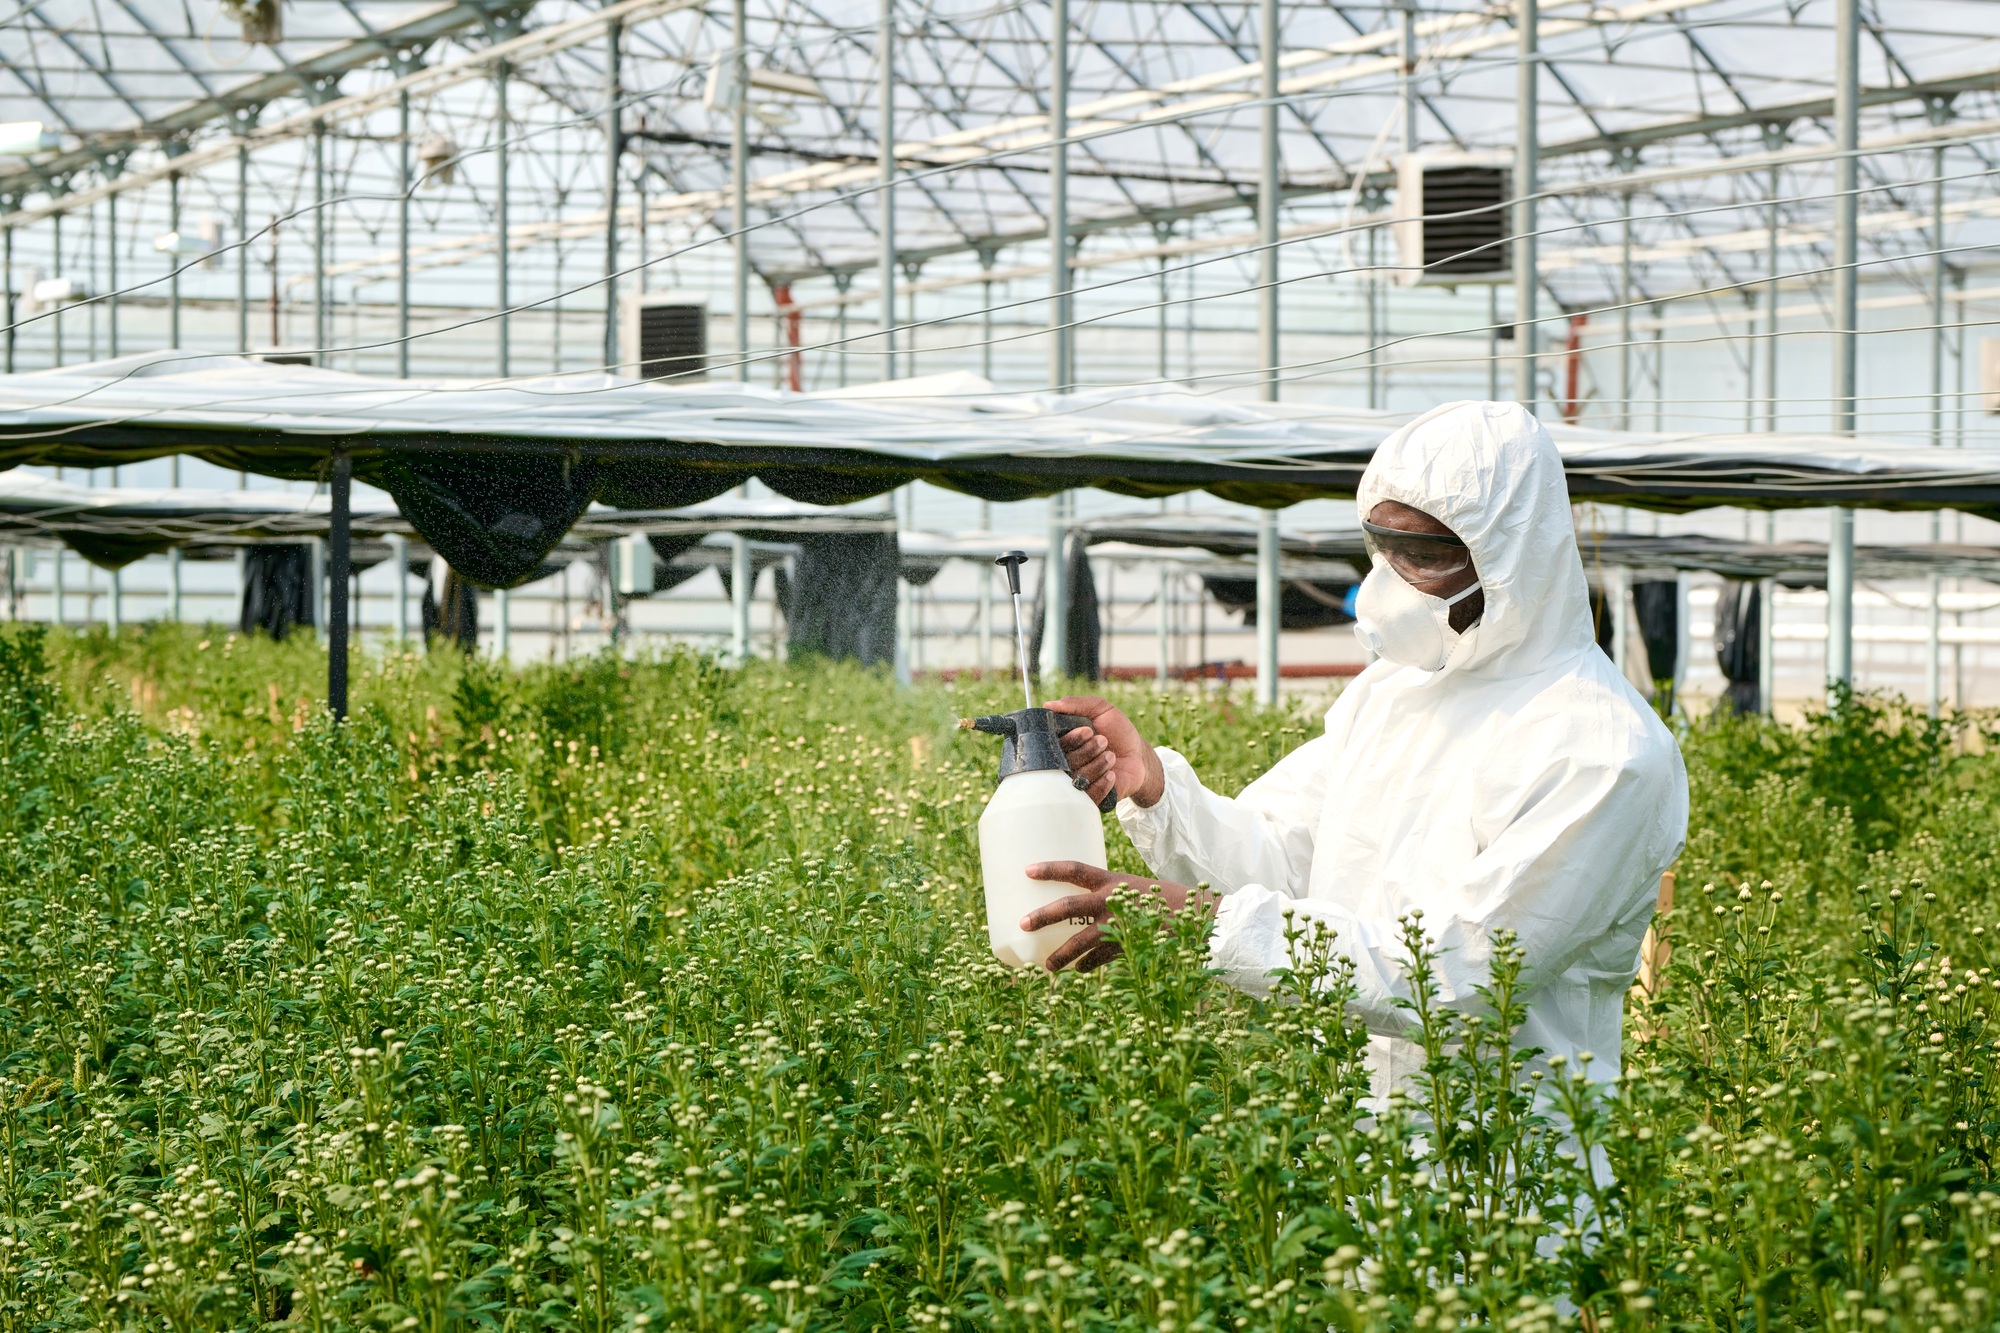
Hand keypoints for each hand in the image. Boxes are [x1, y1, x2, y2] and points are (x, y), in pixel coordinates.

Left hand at [1021, 860, 1211, 972]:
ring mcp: (1119, 926)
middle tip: (1022, 923)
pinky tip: (1080, 971)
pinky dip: (1089, 965)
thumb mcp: (1135, 890)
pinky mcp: (1128, 947)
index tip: (1027, 870)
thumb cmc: (1167, 901)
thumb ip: (1112, 898)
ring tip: (1047, 967)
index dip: (1049, 869)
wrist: (1200, 918)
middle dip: (1042, 916)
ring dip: (1062, 955)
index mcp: (1114, 881)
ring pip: (1080, 942)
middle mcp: (1112, 901)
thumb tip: (1087, 912)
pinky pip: (1101, 959)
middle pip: (1068, 907)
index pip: (1074, 869)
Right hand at [1043, 695, 1166, 808]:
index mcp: (1063, 742)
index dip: (1071, 738)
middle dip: (1087, 750)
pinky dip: (1102, 783)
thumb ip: (1076, 704)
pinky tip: (1112, 774)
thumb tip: (1048, 704)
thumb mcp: (1101, 709)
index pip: (1053, 744)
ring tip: (1111, 756)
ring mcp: (1075, 782)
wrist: (1138, 756)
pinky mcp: (1089, 798)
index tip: (1089, 730)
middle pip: (1064, 762)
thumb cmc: (1118, 731)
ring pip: (1077, 777)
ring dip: (1098, 764)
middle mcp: (1065, 763)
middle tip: (1104, 740)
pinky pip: (1088, 796)